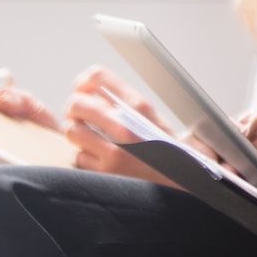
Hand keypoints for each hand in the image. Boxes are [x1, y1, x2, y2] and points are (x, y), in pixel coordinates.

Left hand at [60, 67, 168, 183]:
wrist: (184, 180)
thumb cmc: (169, 150)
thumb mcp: (154, 117)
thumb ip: (126, 102)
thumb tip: (93, 91)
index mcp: (139, 106)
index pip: (97, 76)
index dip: (83, 82)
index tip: (83, 90)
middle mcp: (125, 125)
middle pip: (76, 103)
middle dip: (74, 109)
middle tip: (79, 117)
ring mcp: (114, 151)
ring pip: (72, 131)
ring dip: (77, 134)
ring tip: (88, 138)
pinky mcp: (106, 172)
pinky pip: (78, 157)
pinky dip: (84, 158)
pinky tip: (98, 159)